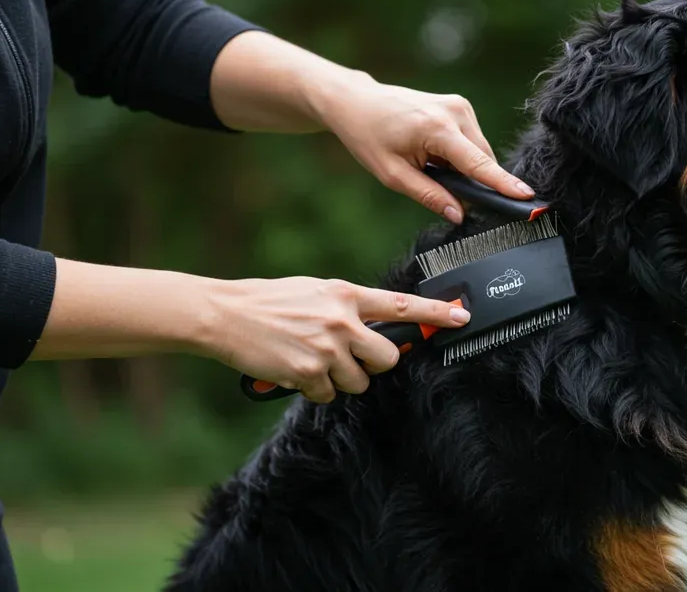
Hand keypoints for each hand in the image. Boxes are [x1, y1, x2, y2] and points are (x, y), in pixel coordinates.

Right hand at [203, 276, 470, 401]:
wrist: (225, 315)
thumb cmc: (268, 302)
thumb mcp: (314, 292)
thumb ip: (346, 307)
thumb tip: (372, 326)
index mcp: (345, 294)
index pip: (401, 306)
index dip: (435, 314)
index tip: (461, 316)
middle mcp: (342, 321)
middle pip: (387, 357)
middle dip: (374, 364)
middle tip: (351, 358)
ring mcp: (327, 349)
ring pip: (359, 381)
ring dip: (341, 379)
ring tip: (313, 360)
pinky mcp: (309, 374)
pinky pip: (329, 394)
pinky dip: (314, 389)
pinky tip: (296, 370)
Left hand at [308, 72, 534, 222]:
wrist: (357, 103)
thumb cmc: (369, 137)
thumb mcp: (393, 175)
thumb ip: (430, 195)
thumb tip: (460, 214)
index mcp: (437, 129)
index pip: (478, 164)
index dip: (503, 184)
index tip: (527, 196)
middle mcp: (455, 112)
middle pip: (483, 160)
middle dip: (471, 180)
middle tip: (439, 187)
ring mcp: (460, 105)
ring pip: (479, 151)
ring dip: (463, 167)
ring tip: (428, 164)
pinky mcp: (460, 105)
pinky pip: (472, 141)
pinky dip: (459, 154)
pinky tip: (434, 153)